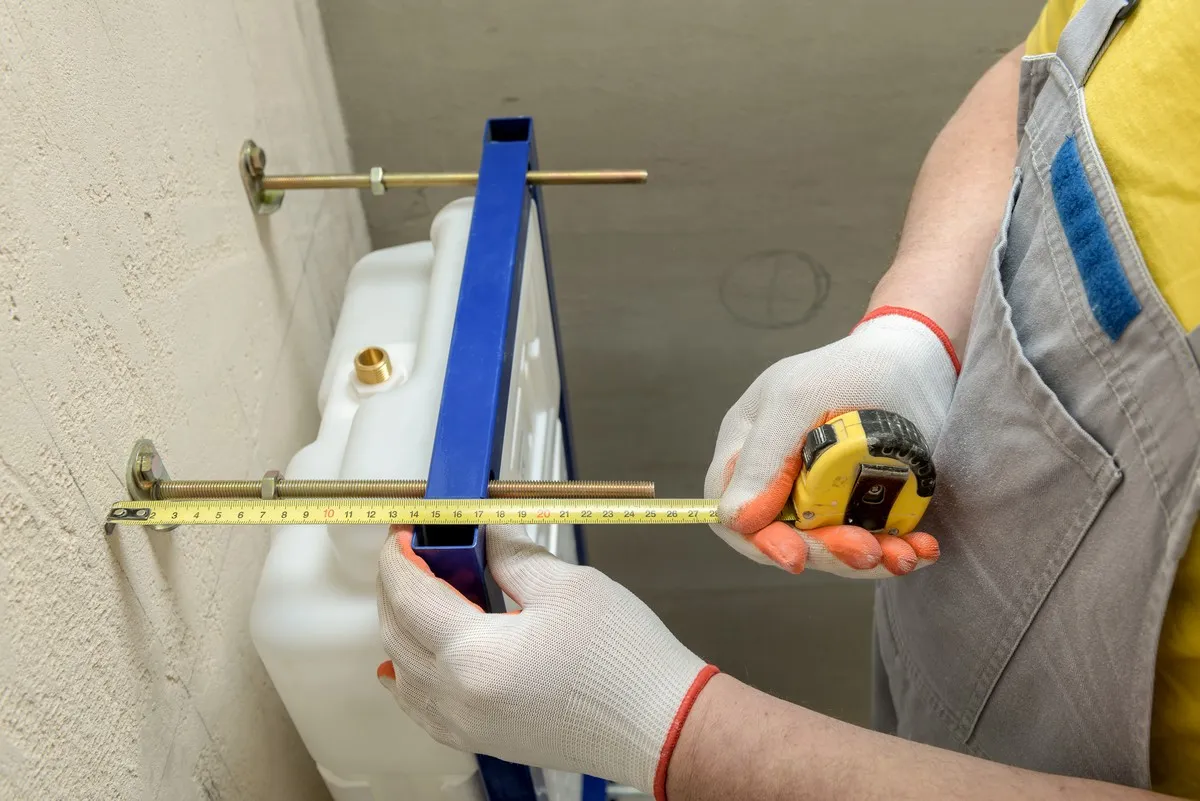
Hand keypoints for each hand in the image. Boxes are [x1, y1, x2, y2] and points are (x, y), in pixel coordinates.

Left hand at [376, 525, 717, 797]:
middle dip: (397, 585)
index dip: (399, 556)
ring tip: (425, 590)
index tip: (402, 530)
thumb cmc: (625, 661)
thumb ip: (510, 553)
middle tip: (415, 549)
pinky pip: (424, 708)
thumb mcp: (565, 586)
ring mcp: (469, 726)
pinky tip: (412, 662)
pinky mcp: (486, 739)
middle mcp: (459, 699)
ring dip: (402, 627)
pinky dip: (410, 676)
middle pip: (397, 633)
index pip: (409, 596)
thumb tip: (482, 531)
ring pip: (404, 673)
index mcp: (474, 657)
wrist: (660, 725)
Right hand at [704, 308, 957, 577]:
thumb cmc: (852, 368)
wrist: (919, 360)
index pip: (734, 513)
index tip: (795, 556)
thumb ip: (762, 459)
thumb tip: (737, 520)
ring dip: (868, 560)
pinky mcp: (862, 503)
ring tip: (904, 554)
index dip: (760, 541)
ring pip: (832, 546)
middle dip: (827, 551)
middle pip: (786, 537)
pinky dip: (896, 551)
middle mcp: (778, 478)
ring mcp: (822, 494)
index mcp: (747, 449)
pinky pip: (869, 540)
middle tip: (867, 550)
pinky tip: (920, 548)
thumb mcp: (797, 400)